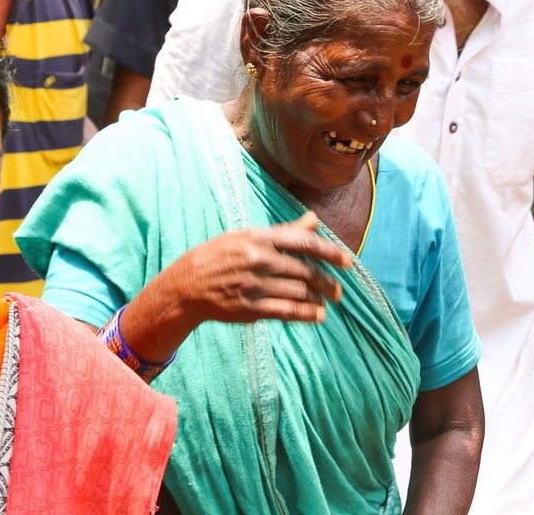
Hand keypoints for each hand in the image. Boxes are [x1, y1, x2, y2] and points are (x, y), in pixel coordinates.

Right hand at [165, 211, 352, 325]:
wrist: (187, 285)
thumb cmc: (221, 256)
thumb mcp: (248, 236)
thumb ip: (285, 231)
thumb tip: (314, 218)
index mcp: (260, 238)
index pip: (304, 242)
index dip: (330, 252)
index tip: (346, 262)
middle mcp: (259, 260)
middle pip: (306, 271)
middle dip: (328, 282)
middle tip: (338, 290)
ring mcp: (255, 285)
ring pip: (300, 292)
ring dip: (319, 299)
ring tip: (326, 301)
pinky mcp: (251, 308)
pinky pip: (287, 311)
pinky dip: (307, 314)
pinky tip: (318, 316)